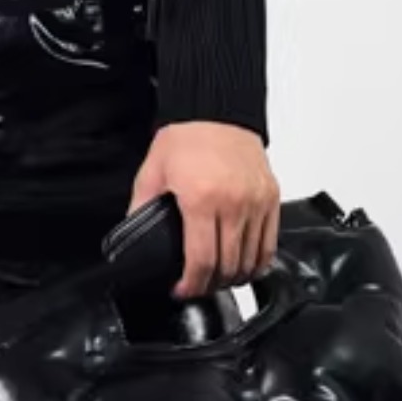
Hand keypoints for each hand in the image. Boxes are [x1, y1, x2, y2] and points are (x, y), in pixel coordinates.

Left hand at [126, 121, 280, 297]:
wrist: (217, 110)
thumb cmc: (187, 138)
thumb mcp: (152, 173)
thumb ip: (139, 208)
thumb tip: (130, 239)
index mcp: (201, 200)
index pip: (201, 260)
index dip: (192, 285)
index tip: (183, 290)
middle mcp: (233, 203)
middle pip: (228, 266)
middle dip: (211, 285)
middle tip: (198, 287)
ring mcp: (256, 201)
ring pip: (252, 259)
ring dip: (235, 277)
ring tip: (219, 279)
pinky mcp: (271, 197)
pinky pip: (270, 242)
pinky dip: (259, 261)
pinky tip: (245, 266)